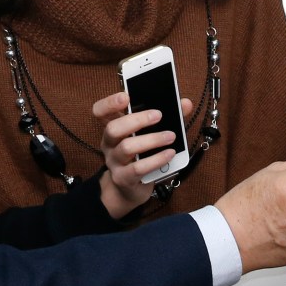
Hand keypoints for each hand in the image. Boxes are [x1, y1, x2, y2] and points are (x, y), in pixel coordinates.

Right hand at [92, 91, 192, 218]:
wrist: (131, 188)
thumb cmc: (141, 154)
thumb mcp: (150, 133)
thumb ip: (168, 116)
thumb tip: (185, 104)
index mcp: (113, 126)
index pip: (99, 111)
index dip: (109, 103)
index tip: (126, 97)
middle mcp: (109, 143)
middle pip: (113, 128)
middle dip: (136, 120)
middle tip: (158, 115)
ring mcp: (114, 162)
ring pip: (126, 147)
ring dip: (151, 140)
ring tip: (170, 136)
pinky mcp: (123, 178)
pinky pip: (138, 168)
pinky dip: (156, 160)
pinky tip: (169, 154)